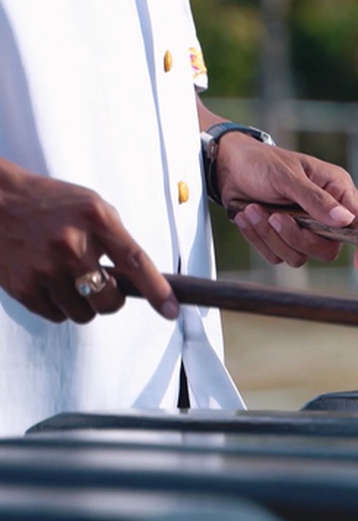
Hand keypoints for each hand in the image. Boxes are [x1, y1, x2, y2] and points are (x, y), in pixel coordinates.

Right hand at [0, 160, 178, 322]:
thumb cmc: (51, 204)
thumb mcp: (92, 208)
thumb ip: (116, 239)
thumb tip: (138, 281)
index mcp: (96, 219)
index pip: (135, 261)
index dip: (157, 290)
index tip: (172, 311)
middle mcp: (71, 244)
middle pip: (109, 300)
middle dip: (111, 299)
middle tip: (101, 283)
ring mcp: (44, 267)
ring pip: (83, 314)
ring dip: (83, 303)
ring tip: (68, 277)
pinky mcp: (23, 287)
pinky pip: (56, 316)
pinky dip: (59, 305)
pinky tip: (49, 281)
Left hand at [215, 132, 357, 270]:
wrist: (227, 165)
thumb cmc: (261, 162)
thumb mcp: (287, 176)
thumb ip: (316, 200)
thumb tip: (346, 220)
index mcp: (336, 191)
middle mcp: (325, 213)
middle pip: (327, 249)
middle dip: (297, 237)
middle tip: (275, 217)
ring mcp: (303, 228)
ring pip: (299, 256)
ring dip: (271, 236)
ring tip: (252, 210)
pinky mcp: (282, 238)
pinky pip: (276, 256)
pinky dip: (258, 238)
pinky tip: (247, 216)